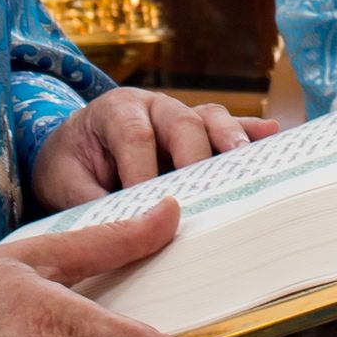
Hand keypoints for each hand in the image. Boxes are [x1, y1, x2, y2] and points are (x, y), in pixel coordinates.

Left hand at [33, 86, 279, 209]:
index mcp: (115, 111)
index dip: (143, 170)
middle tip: (201, 191)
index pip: (135, 136)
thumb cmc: (70, 165)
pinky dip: (251, 131)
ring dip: (230, 139)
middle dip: (194, 154)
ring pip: (210, 118)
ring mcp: (181, 115)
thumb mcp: (62, 182)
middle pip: (181, 122)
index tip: (150, 208)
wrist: (74, 149)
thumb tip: (116, 230)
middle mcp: (153, 106)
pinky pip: (230, 127)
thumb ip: (86, 201)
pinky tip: (274, 136)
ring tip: (245, 160)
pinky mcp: (201, 132)